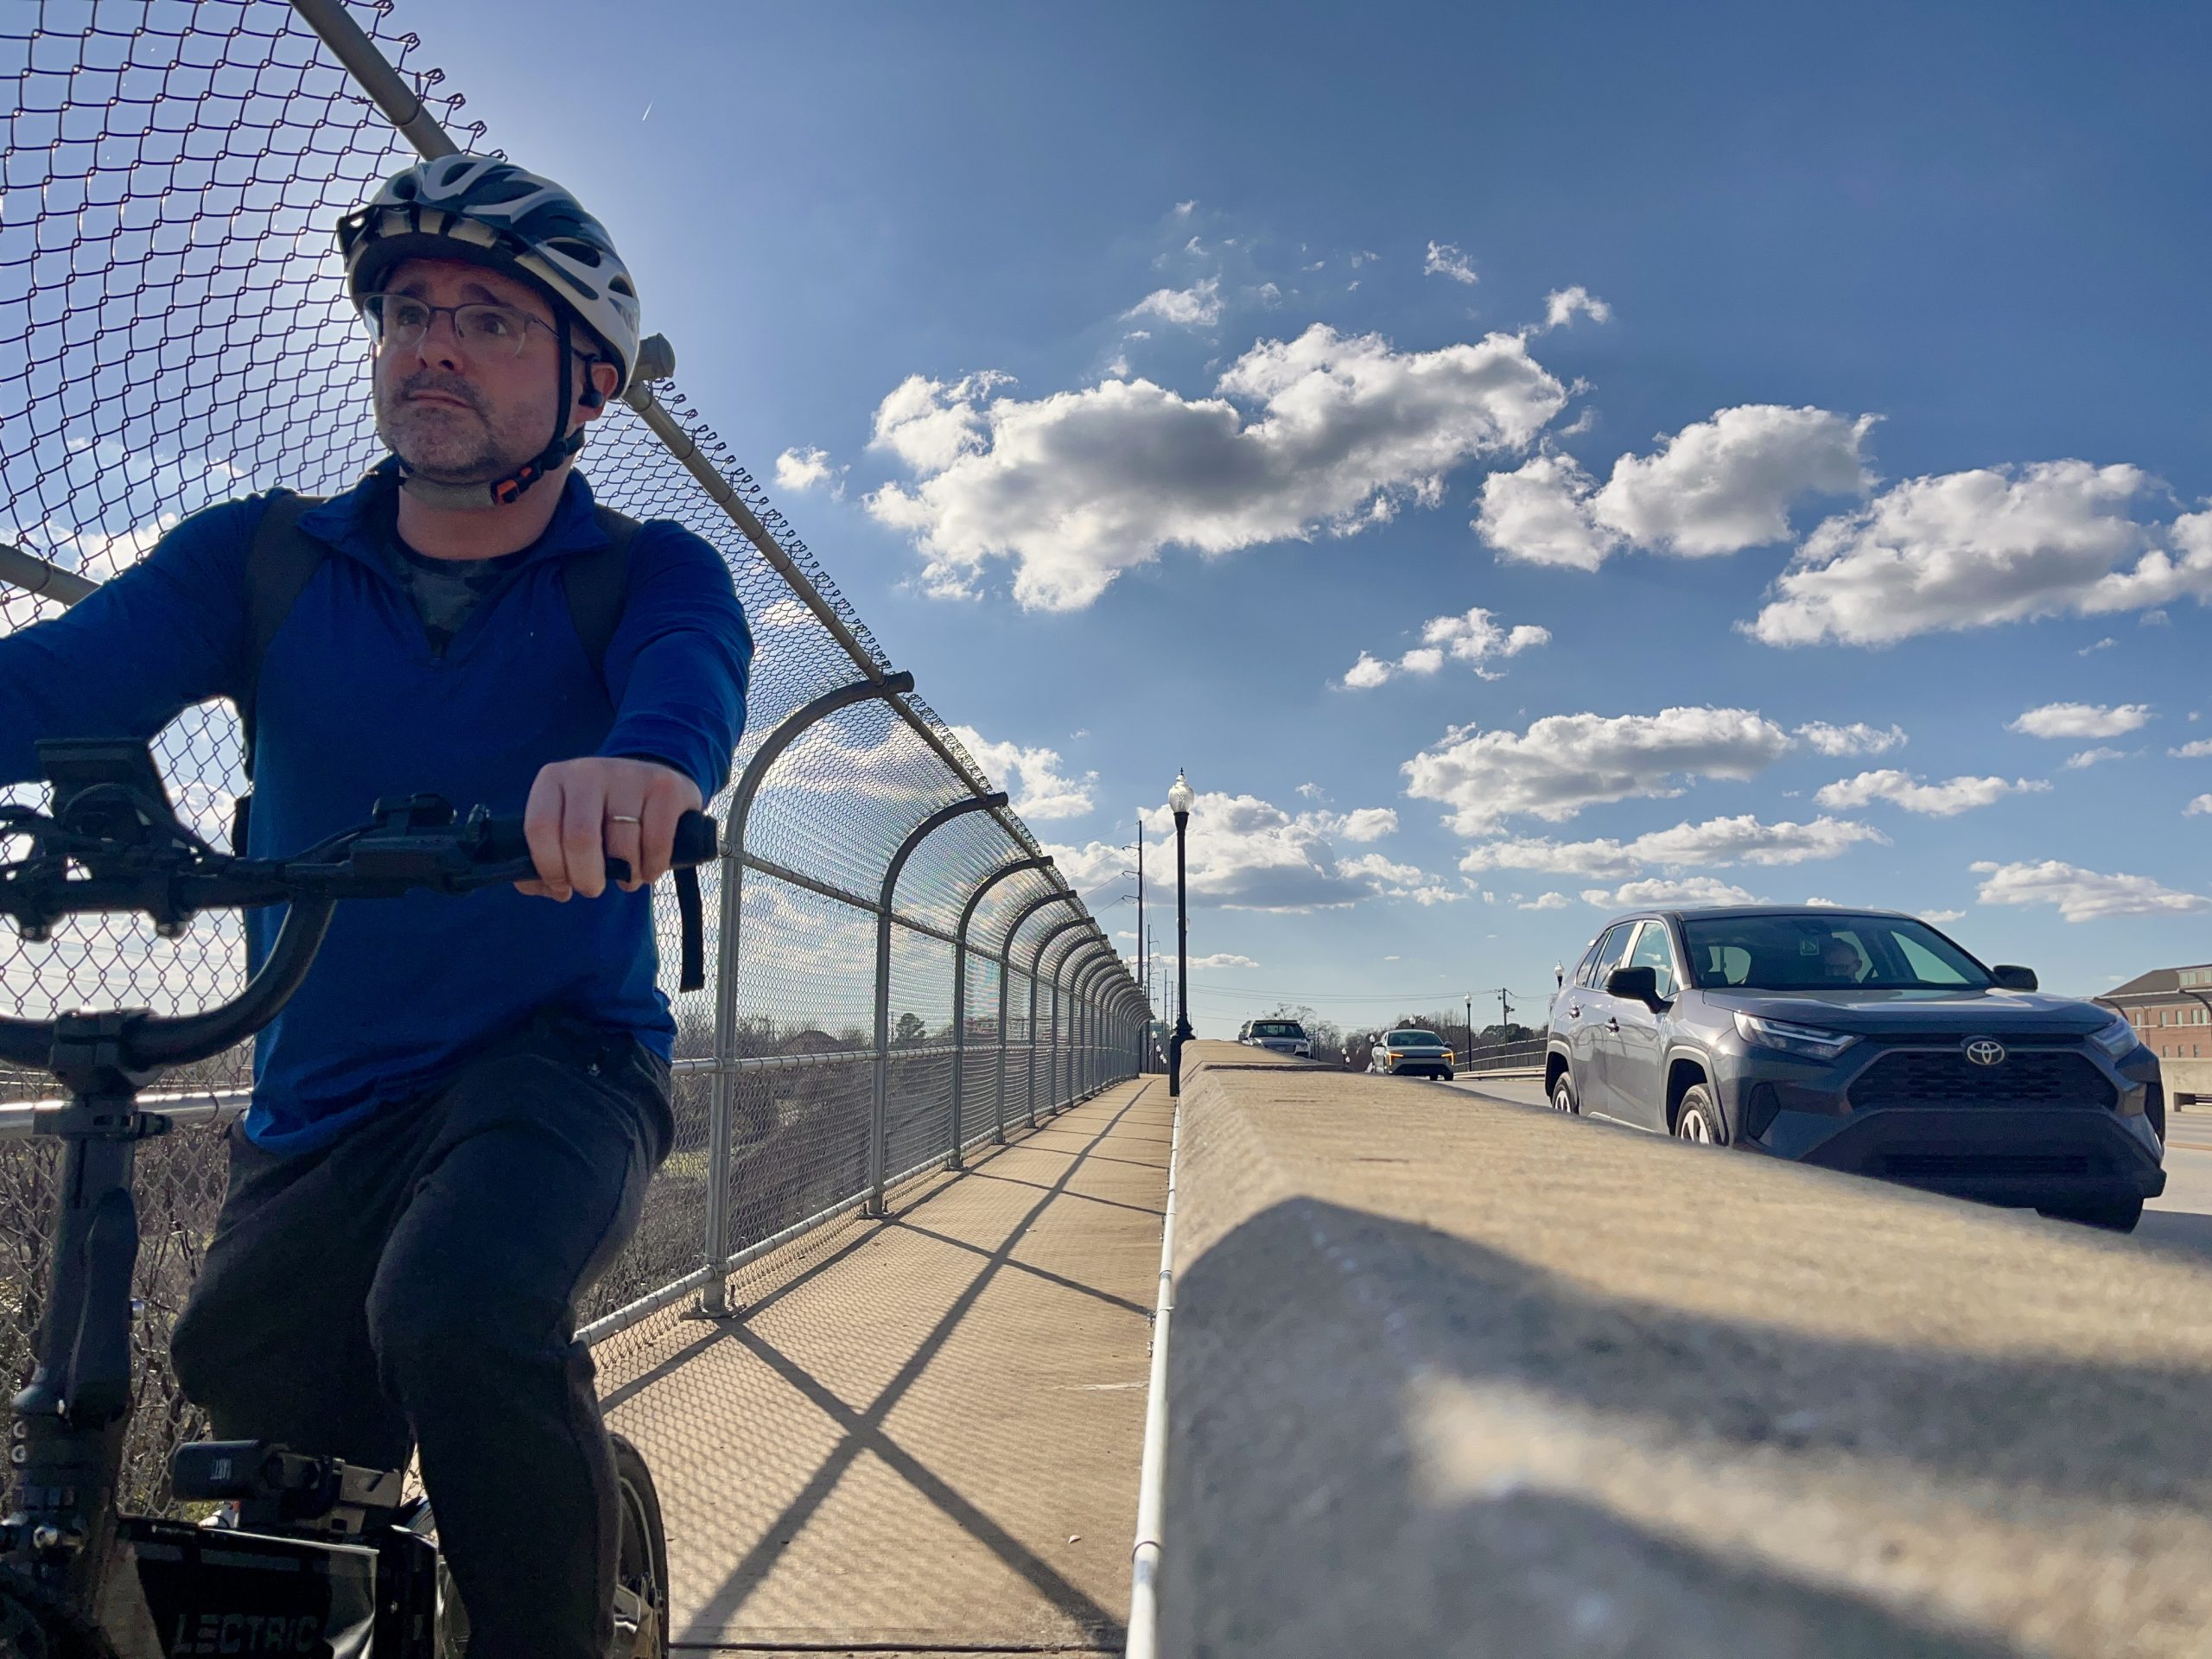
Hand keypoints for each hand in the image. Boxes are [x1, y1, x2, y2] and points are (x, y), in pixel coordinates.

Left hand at [517, 756, 703, 900]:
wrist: (650, 785)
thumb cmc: (600, 817)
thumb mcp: (565, 826)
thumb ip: (545, 860)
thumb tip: (546, 888)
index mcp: (553, 779)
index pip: (540, 828)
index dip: (550, 868)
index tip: (561, 887)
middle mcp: (588, 771)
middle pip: (580, 838)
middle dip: (586, 879)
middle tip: (593, 889)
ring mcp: (629, 775)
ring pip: (622, 846)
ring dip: (625, 877)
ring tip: (626, 877)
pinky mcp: (665, 786)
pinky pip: (656, 843)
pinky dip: (651, 869)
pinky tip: (648, 870)